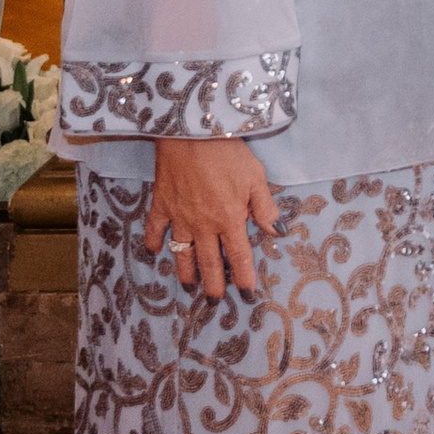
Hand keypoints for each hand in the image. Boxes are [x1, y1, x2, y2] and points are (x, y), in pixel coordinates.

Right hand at [145, 140, 279, 298]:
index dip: (243, 277)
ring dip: (185, 272)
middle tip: (215, 301)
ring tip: (188, 287)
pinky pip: (156, 229)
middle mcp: (204, 225)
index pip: (239, 256)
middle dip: (213, 284)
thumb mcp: (256, 177)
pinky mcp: (161, 204)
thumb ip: (266, 208)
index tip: (247, 293)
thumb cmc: (228, 152)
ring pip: (182, 253)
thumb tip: (278, 232)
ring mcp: (179, 217)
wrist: (191, 132)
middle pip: (209, 262)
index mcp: (229, 219)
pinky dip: (155, 242)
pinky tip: (155, 252)